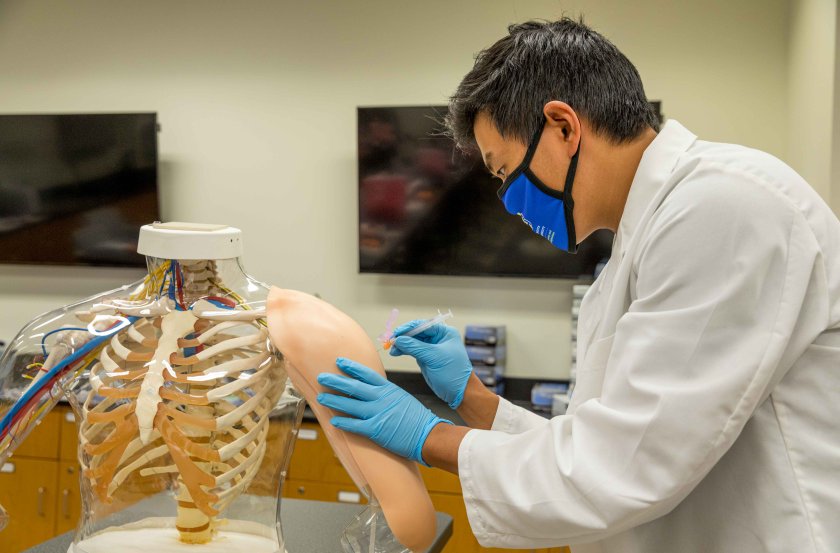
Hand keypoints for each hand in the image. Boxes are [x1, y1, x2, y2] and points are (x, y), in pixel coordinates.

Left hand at [316, 357, 449, 464]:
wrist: (428, 434)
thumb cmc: (417, 418)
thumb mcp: (402, 398)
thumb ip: (387, 394)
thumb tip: (374, 391)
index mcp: (388, 389)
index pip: (366, 374)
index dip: (351, 367)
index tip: (339, 361)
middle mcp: (381, 398)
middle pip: (353, 387)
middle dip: (335, 381)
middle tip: (321, 377)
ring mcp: (377, 413)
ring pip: (350, 405)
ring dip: (334, 401)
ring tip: (321, 398)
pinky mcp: (376, 430)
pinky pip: (355, 425)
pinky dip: (343, 423)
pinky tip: (333, 421)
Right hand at [389, 321, 471, 408]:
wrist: (459, 392)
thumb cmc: (453, 373)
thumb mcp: (434, 357)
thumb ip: (415, 347)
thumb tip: (398, 340)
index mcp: (445, 333)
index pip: (424, 325)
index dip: (409, 328)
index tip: (396, 332)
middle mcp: (438, 338)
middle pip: (417, 333)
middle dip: (403, 336)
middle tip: (390, 341)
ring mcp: (432, 348)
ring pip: (413, 342)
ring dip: (402, 344)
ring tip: (391, 349)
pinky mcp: (426, 358)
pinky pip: (412, 351)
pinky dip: (404, 351)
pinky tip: (396, 352)